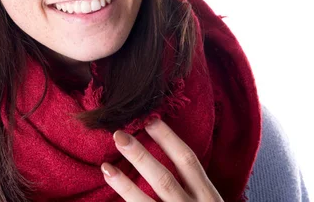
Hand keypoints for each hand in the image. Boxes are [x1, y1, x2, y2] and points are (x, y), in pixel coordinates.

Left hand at [101, 118, 223, 200]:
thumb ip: (192, 186)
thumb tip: (164, 154)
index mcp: (209, 197)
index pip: (188, 161)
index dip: (168, 138)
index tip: (148, 120)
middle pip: (165, 180)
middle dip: (141, 157)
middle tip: (119, 135)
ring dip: (125, 185)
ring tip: (105, 167)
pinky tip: (108, 199)